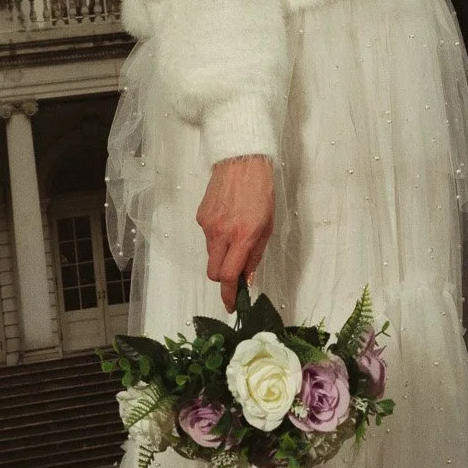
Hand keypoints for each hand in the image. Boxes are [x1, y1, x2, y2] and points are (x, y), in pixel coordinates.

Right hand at [196, 155, 274, 311]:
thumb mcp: (267, 226)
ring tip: (235, 237)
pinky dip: (216, 238)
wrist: (242, 162)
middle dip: (223, 278)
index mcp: (243, 236)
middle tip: (235, 273)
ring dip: (221, 256)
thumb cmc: (261, 192)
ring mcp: (208, 225)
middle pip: (214, 272)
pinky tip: (227, 222)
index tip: (231, 305)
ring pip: (210, 255)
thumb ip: (255, 255)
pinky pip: (207, 238)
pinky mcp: (200, 216)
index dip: (229, 295)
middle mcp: (222, 233)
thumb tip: (247, 278)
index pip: (229, 276)